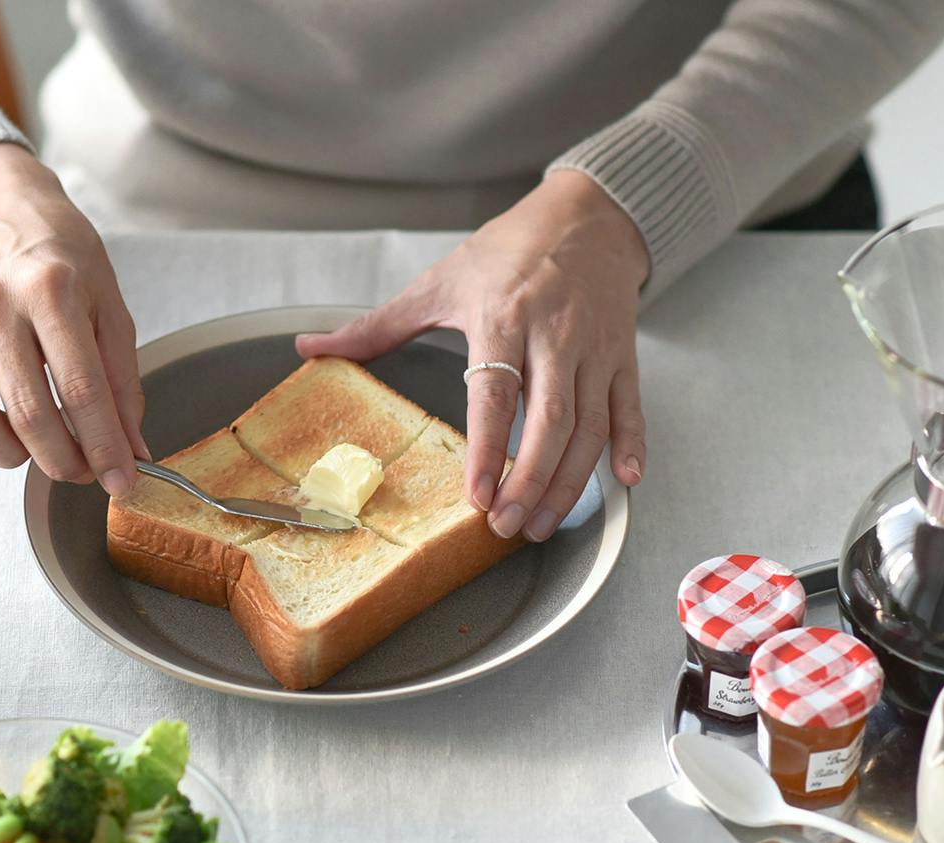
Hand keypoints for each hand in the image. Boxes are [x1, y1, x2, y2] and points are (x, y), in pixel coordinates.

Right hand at [0, 143, 147, 494]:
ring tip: (41, 449)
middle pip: (28, 414)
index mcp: (51, 293)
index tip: (123, 481)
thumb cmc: (64, 259)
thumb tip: (134, 449)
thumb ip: (124, 382)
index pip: (82, 391)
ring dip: (12, 454)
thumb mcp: (111, 308)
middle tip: (87, 471)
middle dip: (65, 461)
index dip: (105, 447)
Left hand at [296, 171, 648, 540]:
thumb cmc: (508, 251)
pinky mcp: (623, 356)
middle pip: (550, 422)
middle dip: (529, 482)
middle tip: (508, 527)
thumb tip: (310, 347)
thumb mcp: (439, 281)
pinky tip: (623, 482)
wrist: (588, 214)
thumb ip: (376, 325)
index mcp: (503, 317)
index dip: (489, 449)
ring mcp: (596, 348)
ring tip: (542, 524)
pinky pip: (631, 408)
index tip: (478, 497)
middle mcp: (556, 335)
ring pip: (590, 427)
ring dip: (569, 482)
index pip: (497, 395)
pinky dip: (632, 446)